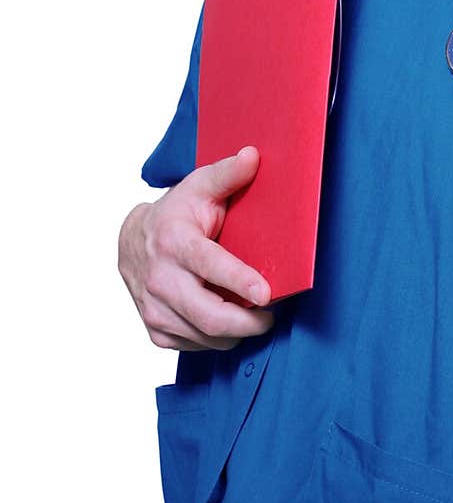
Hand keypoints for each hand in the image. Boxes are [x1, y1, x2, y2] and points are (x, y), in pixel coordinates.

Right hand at [118, 145, 274, 351]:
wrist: (132, 241)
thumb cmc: (176, 214)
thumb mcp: (200, 187)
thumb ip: (228, 173)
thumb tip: (254, 156)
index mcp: (174, 242)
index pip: (209, 266)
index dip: (239, 281)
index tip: (267, 293)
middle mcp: (160, 279)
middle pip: (209, 315)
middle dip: (249, 322)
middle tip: (272, 315)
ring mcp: (154, 308)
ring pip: (205, 336)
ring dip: (237, 331)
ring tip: (254, 316)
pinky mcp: (155, 330)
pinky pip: (193, 346)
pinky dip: (216, 339)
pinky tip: (227, 320)